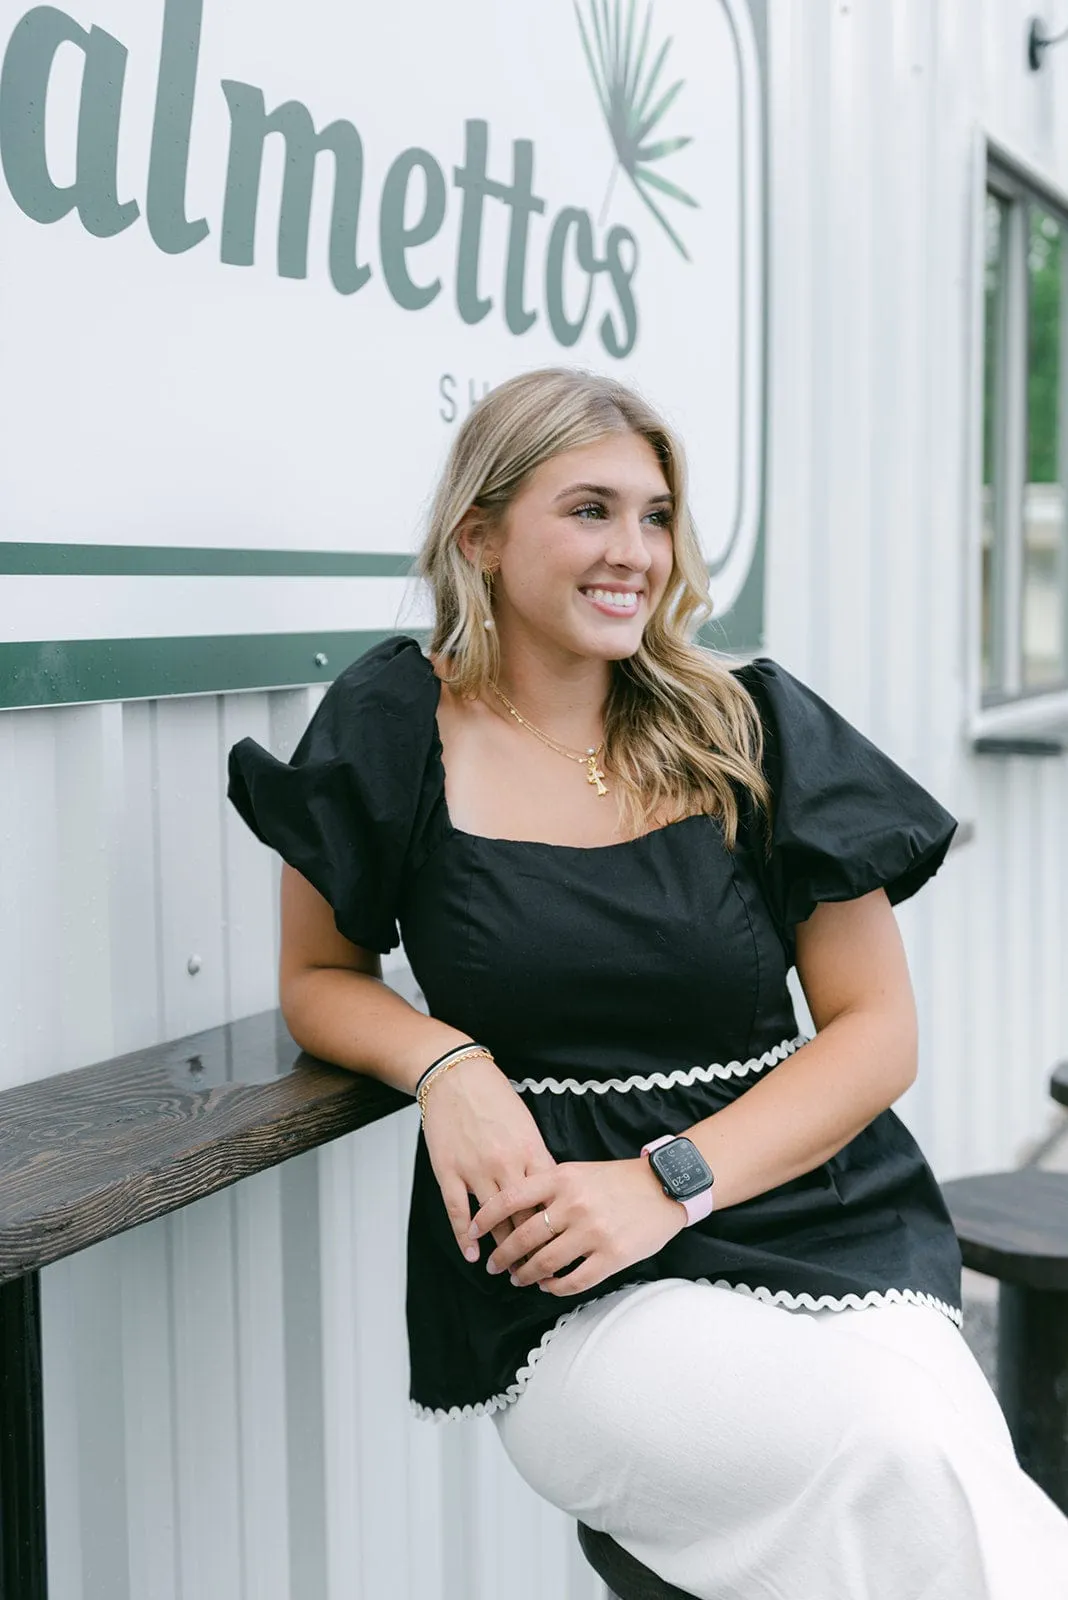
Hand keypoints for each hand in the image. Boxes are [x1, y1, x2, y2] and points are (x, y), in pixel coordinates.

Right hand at [421, 1055, 556, 1260]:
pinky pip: (458, 1211)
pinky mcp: (449, 1171)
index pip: (549, 1201)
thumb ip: (537, 1158)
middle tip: (538, 1272)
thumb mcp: (526, 1125)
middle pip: (525, 1217)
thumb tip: (549, 1191)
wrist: (456, 1076)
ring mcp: (475, 1170)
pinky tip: (472, 1254)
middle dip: (533, 1248)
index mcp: (531, 1151)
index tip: (561, 1249)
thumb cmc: (494, 1097)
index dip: (556, 1229)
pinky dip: (465, 1237)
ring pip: (494, 1221)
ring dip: (502, 1248)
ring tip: (509, 1270)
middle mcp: (506, 1164)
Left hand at [468, 1158, 686, 1296]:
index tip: (472, 1232)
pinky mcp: (611, 1256)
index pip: (510, 1199)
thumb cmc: (617, 1180)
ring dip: (527, 1275)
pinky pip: (574, 1280)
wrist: (663, 1186)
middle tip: (495, 1266)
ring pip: (545, 1263)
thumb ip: (548, 1189)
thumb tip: (513, 1214)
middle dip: (503, 1256)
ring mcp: (592, 1232)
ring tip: (520, 1279)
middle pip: (523, 1237)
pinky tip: (550, 1286)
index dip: (485, 1218)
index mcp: (561, 1178)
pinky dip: (556, 1287)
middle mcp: (573, 1204)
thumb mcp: (578, 1172)